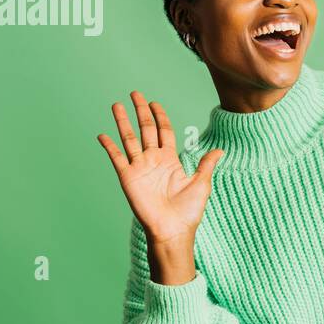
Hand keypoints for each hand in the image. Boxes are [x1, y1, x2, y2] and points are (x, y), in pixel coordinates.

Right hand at [96, 91, 224, 254]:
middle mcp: (153, 161)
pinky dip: (109, 146)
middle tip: (135, 93)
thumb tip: (220, 150)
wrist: (173, 230)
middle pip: (145, 129)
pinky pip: (117, 158)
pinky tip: (103, 134)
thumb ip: (206, 164)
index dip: (159, 117)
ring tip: (116, 104)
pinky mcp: (128, 178)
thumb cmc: (188, 211)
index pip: (163, 131)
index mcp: (170, 160)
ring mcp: (139, 168)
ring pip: (129, 139)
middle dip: (140, 111)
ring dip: (122, 122)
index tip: (154, 103)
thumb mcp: (202, 184)